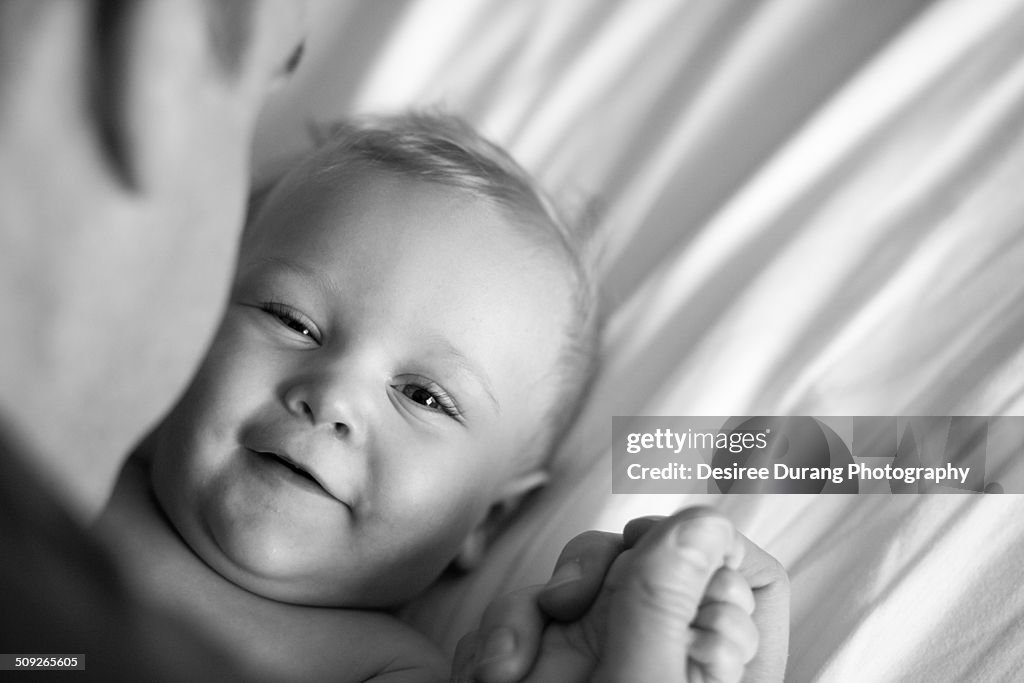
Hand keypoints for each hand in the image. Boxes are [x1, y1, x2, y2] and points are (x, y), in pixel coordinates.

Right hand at [454, 507, 785, 681]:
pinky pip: (530, 619)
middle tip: (568, 602)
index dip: (701, 544)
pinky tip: (496, 678)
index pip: (747, 572)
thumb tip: (701, 522)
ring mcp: (607, 657)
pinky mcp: (554, 668)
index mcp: (719, 665)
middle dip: (592, 571)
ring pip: (579, 582)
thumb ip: (664, 601)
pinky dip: (503, 640)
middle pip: (650, 556)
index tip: (650, 549)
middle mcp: (664, 651)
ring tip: (510, 668)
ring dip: (529, 613)